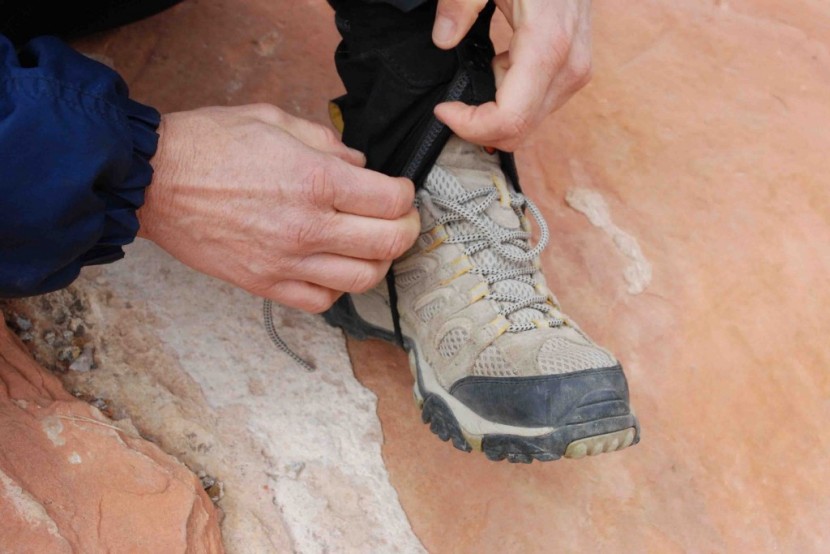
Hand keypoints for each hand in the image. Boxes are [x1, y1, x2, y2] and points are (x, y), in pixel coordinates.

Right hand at [137, 104, 419, 312]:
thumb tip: (360, 166)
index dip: (406, 194)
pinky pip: (321, 302)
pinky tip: (332, 268)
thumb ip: (327, 142)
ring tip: (371, 246)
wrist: (154, 180)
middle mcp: (307, 225)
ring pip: (363, 279)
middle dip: (407, 230)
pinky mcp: (265, 284)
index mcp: (315, 179)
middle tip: (401, 220)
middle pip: (388, 243)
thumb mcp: (275, 120)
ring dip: (378, 262)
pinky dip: (337, 288)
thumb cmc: (210, 144)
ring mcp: (287, 261)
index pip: (391, 200)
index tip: (400, 191)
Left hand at [431, 0, 592, 150]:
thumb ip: (459, 3)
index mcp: (548, 47)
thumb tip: (443, 39)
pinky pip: (536, 106)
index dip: (471, 126)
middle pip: (518, 131)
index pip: (510, 119)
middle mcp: (568, 69)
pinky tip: (503, 62)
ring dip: (495, 108)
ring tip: (486, 64)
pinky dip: (510, 98)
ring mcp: (575, 74)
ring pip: (527, 124)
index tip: (444, 109)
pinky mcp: (574, 74)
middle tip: (453, 101)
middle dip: (479, 125)